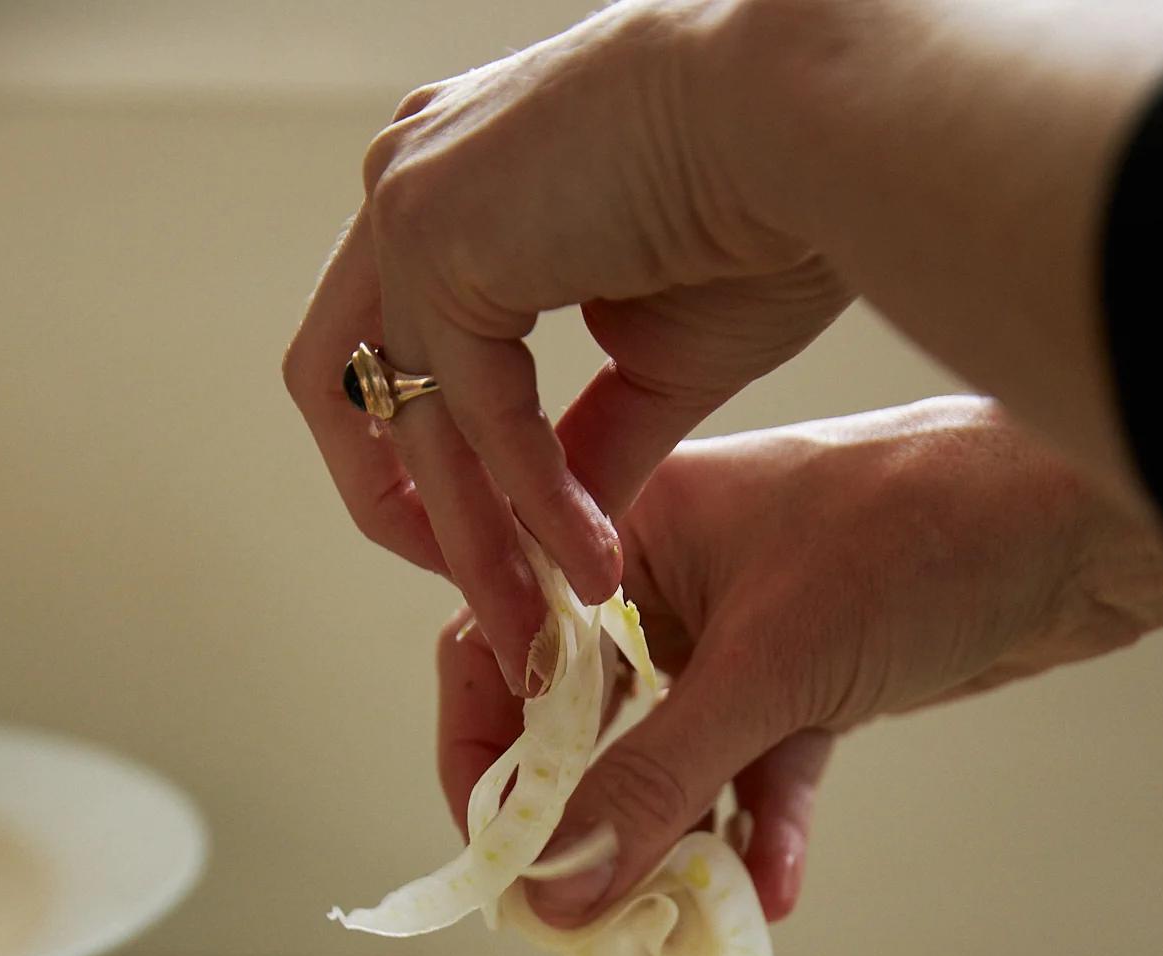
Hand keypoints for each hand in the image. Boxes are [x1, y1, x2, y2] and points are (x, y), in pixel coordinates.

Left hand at [282, 0, 847, 694]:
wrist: (816, 120)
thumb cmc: (768, 208)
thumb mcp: (656, 360)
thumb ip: (587, 449)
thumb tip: (551, 549)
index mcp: (460, 194)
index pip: (397, 356)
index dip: (432, 475)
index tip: (501, 558)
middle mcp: (415, 187)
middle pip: (346, 387)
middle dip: (405, 515)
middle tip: (484, 607)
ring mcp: (411, 201)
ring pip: (409, 421)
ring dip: (476, 544)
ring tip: (538, 628)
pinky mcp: (432, 232)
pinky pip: (474, 416)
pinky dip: (531, 504)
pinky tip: (590, 564)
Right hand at [438, 398, 1162, 924]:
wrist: (1081, 527)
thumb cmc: (918, 537)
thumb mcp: (767, 671)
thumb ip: (654, 784)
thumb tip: (554, 891)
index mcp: (625, 533)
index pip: (502, 651)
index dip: (484, 758)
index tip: (500, 856)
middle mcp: (665, 583)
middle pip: (582, 725)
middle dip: (584, 826)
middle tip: (589, 915)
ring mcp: (738, 638)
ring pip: (670, 764)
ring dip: (677, 845)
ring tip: (684, 922)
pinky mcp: (807, 686)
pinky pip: (757, 776)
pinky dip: (765, 833)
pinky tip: (777, 891)